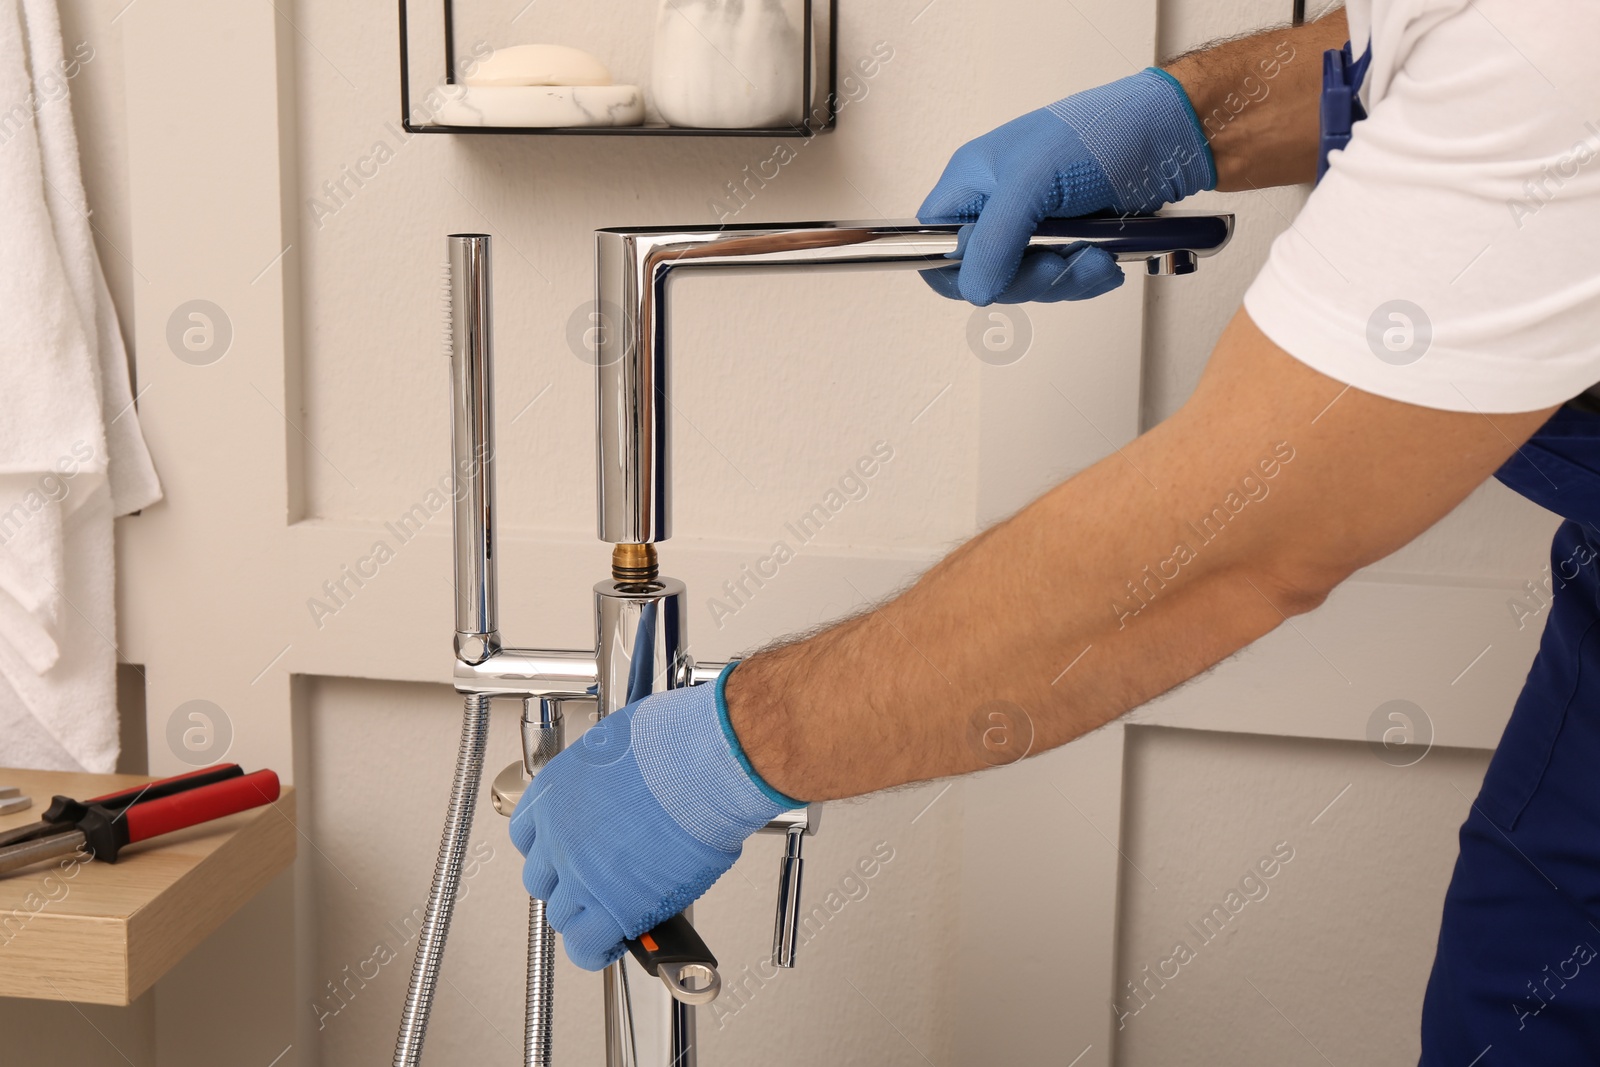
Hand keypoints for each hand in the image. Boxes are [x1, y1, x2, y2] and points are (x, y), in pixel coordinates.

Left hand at [509, 665, 794, 969]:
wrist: (701, 765)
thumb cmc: (676, 743)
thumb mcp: (619, 746)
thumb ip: (607, 779)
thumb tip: (621, 789)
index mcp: (554, 792)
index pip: (527, 837)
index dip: (552, 850)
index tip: (568, 855)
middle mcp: (557, 836)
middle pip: (543, 880)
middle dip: (568, 883)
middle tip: (598, 881)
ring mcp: (580, 874)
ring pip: (563, 916)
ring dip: (586, 915)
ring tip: (613, 912)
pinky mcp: (612, 906)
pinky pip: (587, 947)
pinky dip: (599, 949)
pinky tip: (617, 941)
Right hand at [918, 68, 1214, 305]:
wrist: (1171, 137)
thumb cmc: (1101, 132)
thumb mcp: (1034, 182)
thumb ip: (995, 240)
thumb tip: (975, 291)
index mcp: (972, 182)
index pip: (934, 242)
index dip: (955, 269)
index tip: (992, 275)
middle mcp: (997, 206)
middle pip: (983, 275)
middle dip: (1027, 278)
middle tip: (1057, 264)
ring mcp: (1034, 227)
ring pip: (1027, 285)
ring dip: (1066, 280)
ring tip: (1097, 255)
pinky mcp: (1069, 243)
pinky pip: (1062, 283)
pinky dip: (1086, 279)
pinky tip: (1107, 259)